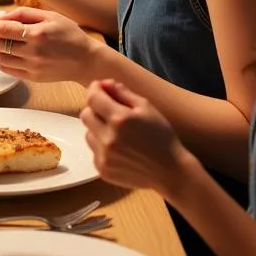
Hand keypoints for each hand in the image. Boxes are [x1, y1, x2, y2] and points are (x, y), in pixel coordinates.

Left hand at [0, 6, 99, 84]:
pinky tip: (6, 54)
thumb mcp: (49, 16)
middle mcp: (34, 52)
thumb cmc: (69, 34)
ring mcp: (33, 67)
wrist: (86, 60)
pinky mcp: (33, 77)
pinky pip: (8, 70)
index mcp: (38, 34)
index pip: (4, 30)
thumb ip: (23, 14)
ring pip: (0, 59)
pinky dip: (1, 62)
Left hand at [81, 79, 194, 197]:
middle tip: (109, 110)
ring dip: (98, 128)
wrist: (170, 171)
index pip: (93, 98)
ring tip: (117, 132)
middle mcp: (108, 138)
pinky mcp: (102, 169)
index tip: (100, 88)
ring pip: (88, 133)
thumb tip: (104, 83)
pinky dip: (102, 146)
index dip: (95, 89)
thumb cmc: (161, 136)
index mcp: (120, 119)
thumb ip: (123, 93)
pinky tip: (119, 149)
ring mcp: (104, 156)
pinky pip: (93, 150)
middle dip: (95, 108)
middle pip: (85, 114)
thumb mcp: (147, 108)